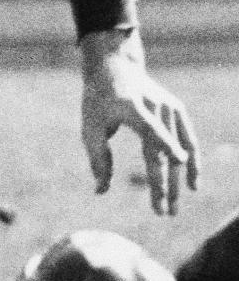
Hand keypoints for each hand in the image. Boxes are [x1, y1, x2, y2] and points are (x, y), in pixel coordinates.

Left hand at [79, 29, 199, 214]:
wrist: (115, 67)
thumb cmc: (98, 101)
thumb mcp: (90, 126)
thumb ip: (98, 158)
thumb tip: (101, 190)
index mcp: (132, 107)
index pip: (150, 128)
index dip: (163, 144)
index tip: (175, 161)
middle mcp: (155, 106)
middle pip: (164, 150)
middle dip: (164, 185)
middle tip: (163, 213)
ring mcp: (169, 107)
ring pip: (181, 148)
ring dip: (179, 181)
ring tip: (175, 208)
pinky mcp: (177, 109)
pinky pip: (189, 140)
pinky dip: (192, 162)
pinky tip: (192, 185)